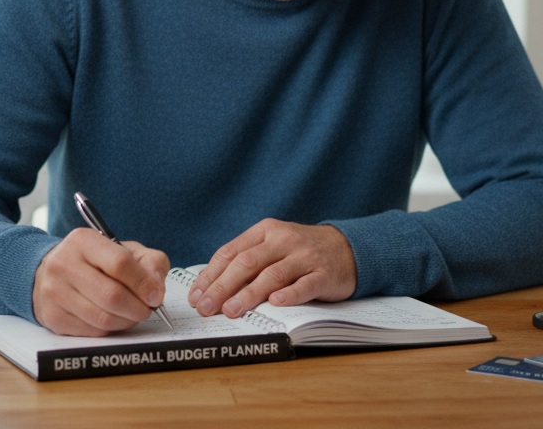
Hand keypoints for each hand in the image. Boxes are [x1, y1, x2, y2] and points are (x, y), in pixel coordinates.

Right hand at [32, 227, 169, 335]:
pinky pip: (92, 331)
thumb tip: (156, 289)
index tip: (156, 295)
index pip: (120, 263)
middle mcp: (63, 264)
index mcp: (83, 241)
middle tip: (147, 309)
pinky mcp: (53, 317)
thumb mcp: (123, 250)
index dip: (143, 283)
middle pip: (112, 295)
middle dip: (138, 308)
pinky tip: (114, 319)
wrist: (49, 272)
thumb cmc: (94, 261)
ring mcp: (54, 292)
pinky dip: (111, 329)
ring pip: (103, 318)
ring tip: (132, 314)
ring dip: (127, 321)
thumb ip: (149, 262)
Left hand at [187, 219, 355, 318]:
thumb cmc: (301, 252)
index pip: (230, 252)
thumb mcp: (273, 246)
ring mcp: (305, 256)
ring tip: (231, 311)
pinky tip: (275, 303)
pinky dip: (290, 294)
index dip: (210, 275)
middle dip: (222, 287)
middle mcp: (283, 240)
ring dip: (248, 294)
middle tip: (206, 307)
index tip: (195, 296)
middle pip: (246, 263)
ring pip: (272, 275)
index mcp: (265, 231)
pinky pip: (305, 285)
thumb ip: (247, 261)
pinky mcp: (324, 273)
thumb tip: (211, 288)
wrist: (348, 248)